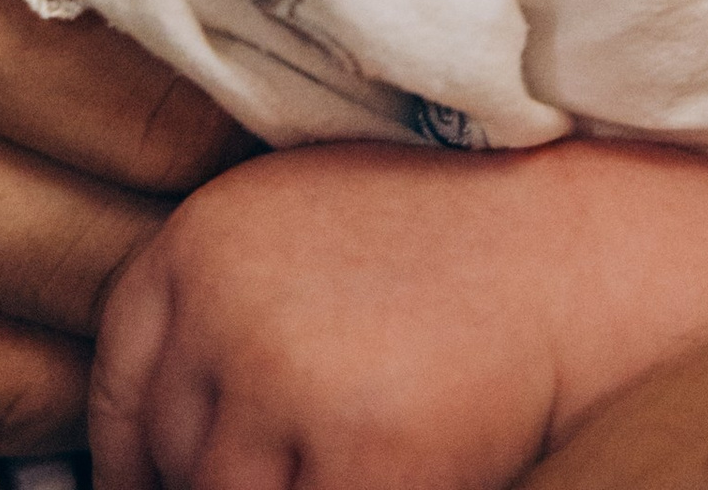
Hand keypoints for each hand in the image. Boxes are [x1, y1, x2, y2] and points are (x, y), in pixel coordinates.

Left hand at [91, 141, 707, 489]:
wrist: (588, 252)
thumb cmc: (448, 254)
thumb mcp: (302, 250)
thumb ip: (218, 334)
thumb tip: (133, 473)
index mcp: (199, 243)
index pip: (119, 411)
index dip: (148, 473)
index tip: (181, 485)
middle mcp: (224, 308)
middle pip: (176, 474)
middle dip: (238, 483)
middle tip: (318, 454)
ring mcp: (290, 383)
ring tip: (365, 448)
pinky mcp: (369, 457)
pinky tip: (413, 462)